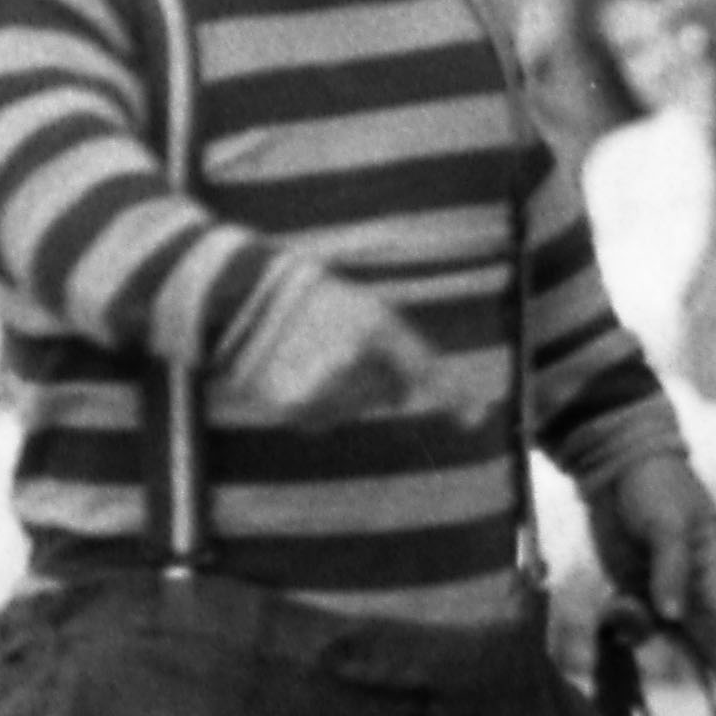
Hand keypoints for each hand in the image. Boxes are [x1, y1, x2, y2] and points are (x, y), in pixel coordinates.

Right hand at [212, 259, 461, 432]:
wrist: (238, 298)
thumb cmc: (303, 295)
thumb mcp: (355, 304)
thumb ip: (389, 347)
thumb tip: (407, 396)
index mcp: (375, 322)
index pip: (425, 365)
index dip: (454, 394)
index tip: (477, 418)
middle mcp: (356, 356)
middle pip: (388, 394)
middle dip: (378, 384)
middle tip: (342, 354)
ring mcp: (326, 383)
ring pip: (354, 410)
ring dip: (343, 395)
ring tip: (311, 359)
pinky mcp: (297, 405)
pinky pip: (321, 419)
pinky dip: (313, 407)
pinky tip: (295, 375)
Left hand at [589, 447, 715, 631]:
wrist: (615, 466)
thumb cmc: (656, 486)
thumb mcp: (668, 524)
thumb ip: (672, 569)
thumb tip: (674, 617)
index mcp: (711, 560)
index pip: (714, 606)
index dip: (703, 629)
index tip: (685, 641)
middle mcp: (689, 578)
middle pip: (685, 623)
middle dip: (664, 630)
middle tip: (641, 616)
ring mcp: (659, 584)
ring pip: (656, 624)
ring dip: (637, 622)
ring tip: (619, 603)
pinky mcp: (631, 585)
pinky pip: (631, 616)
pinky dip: (621, 619)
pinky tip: (611, 608)